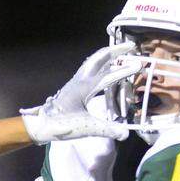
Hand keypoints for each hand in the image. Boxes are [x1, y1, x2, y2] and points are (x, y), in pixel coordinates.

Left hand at [21, 43, 137, 143]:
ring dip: (107, 55)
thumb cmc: (61, 125)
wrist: (41, 125)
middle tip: (130, 46)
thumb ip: (107, 129)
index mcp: (83, 88)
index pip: (108, 76)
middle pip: (98, 59)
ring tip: (121, 53)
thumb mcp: (86, 128)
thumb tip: (125, 134)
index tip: (139, 65)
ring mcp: (75, 82)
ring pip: (93, 62)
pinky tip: (105, 68)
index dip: (124, 71)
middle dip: (115, 50)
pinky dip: (100, 64)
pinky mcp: (73, 87)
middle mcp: (79, 81)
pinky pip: (89, 69)